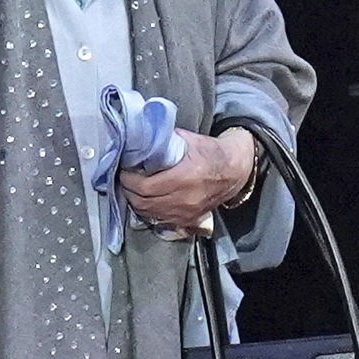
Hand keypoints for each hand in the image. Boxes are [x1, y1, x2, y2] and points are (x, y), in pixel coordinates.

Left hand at [120, 127, 255, 232]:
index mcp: (184, 177)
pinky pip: (160, 220)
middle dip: (128, 191)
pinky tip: (146, 201)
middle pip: (143, 202)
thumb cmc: (211, 153)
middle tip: (124, 180)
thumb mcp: (189, 140)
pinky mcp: (188, 220)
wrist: (234, 171)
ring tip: (132, 190)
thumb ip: (165, 140)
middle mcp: (185, 198)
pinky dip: (148, 211)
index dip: (128, 180)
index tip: (124, 171)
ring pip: (149, 213)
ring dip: (136, 203)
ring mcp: (186, 212)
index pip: (145, 186)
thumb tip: (141, 138)